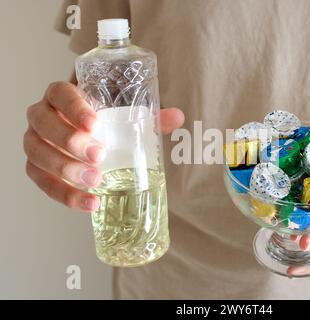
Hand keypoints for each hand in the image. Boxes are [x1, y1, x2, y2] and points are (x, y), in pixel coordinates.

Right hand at [24, 81, 183, 211]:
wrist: (85, 137)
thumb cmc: (104, 123)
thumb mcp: (123, 116)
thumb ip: (150, 117)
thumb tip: (178, 117)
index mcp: (61, 95)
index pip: (60, 94)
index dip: (74, 108)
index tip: (95, 124)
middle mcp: (41, 115)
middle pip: (44, 124)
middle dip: (70, 141)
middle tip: (99, 156)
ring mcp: (34, 142)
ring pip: (37, 154)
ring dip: (66, 170)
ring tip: (96, 182)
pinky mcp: (36, 168)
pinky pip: (42, 182)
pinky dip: (65, 195)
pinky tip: (90, 202)